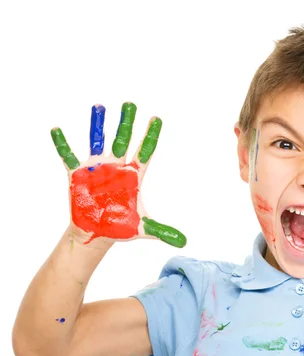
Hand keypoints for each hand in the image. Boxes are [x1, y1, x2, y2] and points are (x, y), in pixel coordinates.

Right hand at [51, 102, 185, 247]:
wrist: (96, 232)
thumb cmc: (120, 226)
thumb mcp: (143, 229)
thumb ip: (162, 231)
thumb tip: (184, 242)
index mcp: (133, 175)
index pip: (145, 151)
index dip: (150, 136)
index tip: (157, 118)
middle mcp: (115, 167)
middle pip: (123, 140)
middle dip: (126, 123)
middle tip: (130, 103)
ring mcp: (96, 168)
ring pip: (97, 141)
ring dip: (98, 126)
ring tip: (100, 107)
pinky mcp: (77, 175)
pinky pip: (68, 156)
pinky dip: (62, 144)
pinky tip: (57, 130)